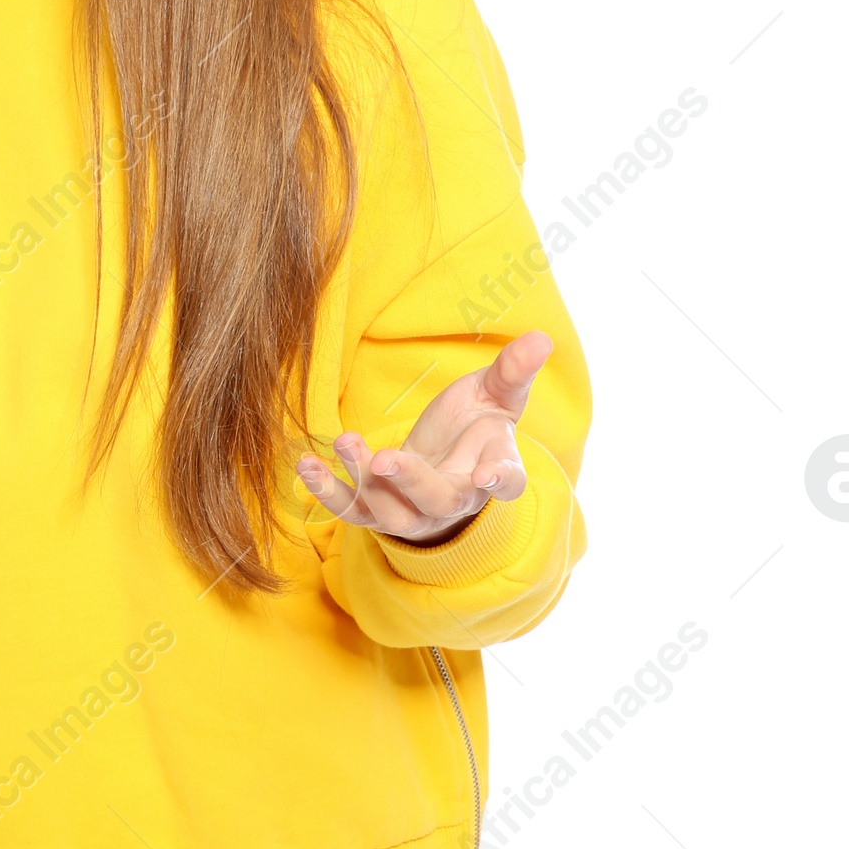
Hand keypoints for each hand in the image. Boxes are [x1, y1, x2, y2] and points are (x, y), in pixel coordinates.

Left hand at [296, 330, 551, 546]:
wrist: (445, 463)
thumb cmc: (476, 426)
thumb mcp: (496, 395)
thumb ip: (514, 371)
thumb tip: (542, 337)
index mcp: (494, 471)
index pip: (505, 482)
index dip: (499, 479)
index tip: (489, 474)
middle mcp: (454, 500)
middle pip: (437, 500)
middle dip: (412, 482)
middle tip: (387, 459)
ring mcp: (413, 511)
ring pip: (390, 511)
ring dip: (364, 480)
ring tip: (346, 441)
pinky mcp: (377, 510)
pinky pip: (352, 511)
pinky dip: (328, 493)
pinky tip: (306, 466)